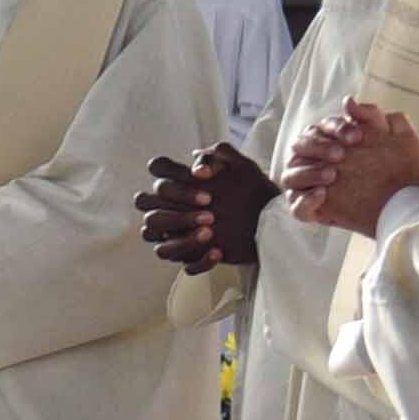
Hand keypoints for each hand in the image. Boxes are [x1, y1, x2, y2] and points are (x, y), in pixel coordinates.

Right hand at [135, 144, 273, 272]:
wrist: (272, 219)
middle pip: (146, 207)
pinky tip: (218, 252)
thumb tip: (196, 166)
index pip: (157, 170)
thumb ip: (220, 155)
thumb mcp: (242, 167)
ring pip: (156, 241)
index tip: (198, 179)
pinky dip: (199, 260)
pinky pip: (184, 264)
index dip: (170, 173)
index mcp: (181, 182)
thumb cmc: (252, 190)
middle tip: (207, 210)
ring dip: (181, 239)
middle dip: (173, 210)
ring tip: (210, 233)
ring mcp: (178, 233)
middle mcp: (172, 206)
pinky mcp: (192, 255)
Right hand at [287, 101, 418, 232]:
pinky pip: (295, 205)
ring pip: (290, 176)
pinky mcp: (311, 209)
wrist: (412, 202)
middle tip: (341, 155)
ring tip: (331, 175)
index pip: (319, 128)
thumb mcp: (396, 136)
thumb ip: (371, 116)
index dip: (334, 129)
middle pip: (299, 148)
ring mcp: (310, 186)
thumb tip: (348, 102)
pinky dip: (304, 200)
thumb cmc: (402, 167)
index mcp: (330, 141)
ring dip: (308, 173)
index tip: (357, 137)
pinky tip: (322, 194)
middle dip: (318, 148)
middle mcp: (315, 161)